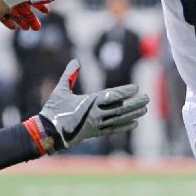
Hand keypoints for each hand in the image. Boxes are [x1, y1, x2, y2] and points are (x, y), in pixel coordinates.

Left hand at [0, 0, 57, 30]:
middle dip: (32, 18)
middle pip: (25, 9)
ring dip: (22, 22)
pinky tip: (13, 27)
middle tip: (37, 28)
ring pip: (15, 15)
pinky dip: (8, 22)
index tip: (46, 11)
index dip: (40, 5)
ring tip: (27, 29)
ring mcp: (4, 3)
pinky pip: (2, 17)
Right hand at [24, 60, 148, 154]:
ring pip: (119, 119)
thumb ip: (69, 75)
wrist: (48, 132)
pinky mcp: (94, 134)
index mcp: (89, 102)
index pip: (112, 95)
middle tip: (147, 99)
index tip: (136, 88)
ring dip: (133, 114)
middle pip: (120, 108)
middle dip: (135, 103)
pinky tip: (134, 123)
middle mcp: (96, 114)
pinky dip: (124, 126)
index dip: (125, 91)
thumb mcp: (61, 90)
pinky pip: (113, 129)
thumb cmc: (53, 110)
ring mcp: (96, 125)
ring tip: (144, 110)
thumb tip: (75, 61)